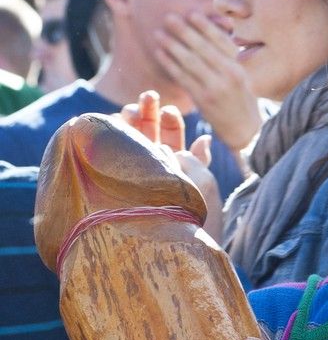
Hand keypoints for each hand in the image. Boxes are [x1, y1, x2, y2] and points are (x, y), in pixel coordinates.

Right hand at [121, 91, 221, 239]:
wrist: (166, 244)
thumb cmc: (189, 217)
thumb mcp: (199, 185)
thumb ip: (199, 161)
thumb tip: (205, 138)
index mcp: (173, 164)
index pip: (170, 136)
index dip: (170, 121)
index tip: (170, 110)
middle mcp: (151, 166)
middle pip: (148, 132)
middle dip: (148, 112)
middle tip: (149, 96)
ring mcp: (131, 172)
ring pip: (129, 139)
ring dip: (131, 120)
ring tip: (132, 109)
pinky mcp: (112, 179)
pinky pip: (110, 152)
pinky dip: (112, 136)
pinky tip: (113, 124)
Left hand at [156, 11, 258, 158]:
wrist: (244, 128)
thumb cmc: (241, 97)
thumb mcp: (241, 74)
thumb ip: (226, 55)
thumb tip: (210, 29)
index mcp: (238, 67)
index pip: (220, 42)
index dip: (205, 27)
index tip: (191, 13)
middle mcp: (228, 76)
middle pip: (203, 49)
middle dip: (184, 32)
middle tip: (169, 17)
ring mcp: (215, 89)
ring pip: (190, 63)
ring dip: (172, 46)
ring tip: (159, 33)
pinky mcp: (202, 100)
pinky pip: (183, 78)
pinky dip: (170, 64)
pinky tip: (160, 53)